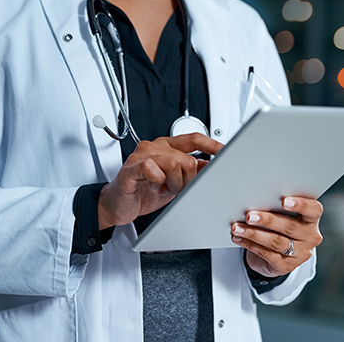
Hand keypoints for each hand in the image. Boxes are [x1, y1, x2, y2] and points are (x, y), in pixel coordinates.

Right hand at [98, 133, 223, 229]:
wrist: (117, 205)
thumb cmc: (143, 192)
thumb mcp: (174, 183)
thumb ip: (191, 172)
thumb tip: (212, 167)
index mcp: (167, 147)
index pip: (194, 139)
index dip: (211, 145)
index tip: (225, 151)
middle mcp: (155, 147)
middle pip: (187, 157)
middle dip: (188, 178)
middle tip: (178, 188)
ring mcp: (142, 155)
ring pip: (174, 163)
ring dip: (174, 182)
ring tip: (165, 189)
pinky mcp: (132, 167)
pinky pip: (153, 168)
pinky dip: (158, 180)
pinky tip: (154, 186)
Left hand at [230, 197, 322, 277]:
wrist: (276, 255)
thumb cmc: (279, 227)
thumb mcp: (283, 216)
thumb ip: (277, 208)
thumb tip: (255, 201)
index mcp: (312, 220)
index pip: (313, 210)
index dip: (300, 204)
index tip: (284, 201)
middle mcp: (310, 237)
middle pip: (290, 226)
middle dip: (267, 220)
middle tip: (249, 216)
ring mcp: (300, 254)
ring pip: (276, 242)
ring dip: (253, 234)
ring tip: (237, 228)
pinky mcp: (286, 266)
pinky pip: (266, 254)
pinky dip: (250, 245)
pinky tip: (238, 238)